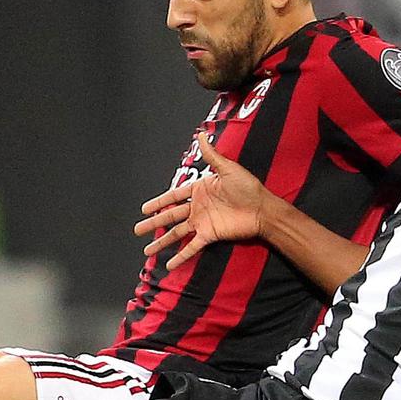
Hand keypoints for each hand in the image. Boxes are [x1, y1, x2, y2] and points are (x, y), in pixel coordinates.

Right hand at [134, 131, 272, 270]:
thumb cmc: (248, 187)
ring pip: (177, 233)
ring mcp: (203, 222)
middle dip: (153, 223)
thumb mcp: (228, 168)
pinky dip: (181, 256)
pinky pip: (192, 246)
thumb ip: (211, 155)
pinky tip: (170, 265)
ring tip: (147, 250)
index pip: (174, 196)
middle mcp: (198, 207)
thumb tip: (202, 135)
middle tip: (137, 229)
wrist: (262, 208)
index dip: (159, 202)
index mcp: (200, 190)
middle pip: (170, 216)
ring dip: (162, 242)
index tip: (144, 208)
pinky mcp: (210, 235)